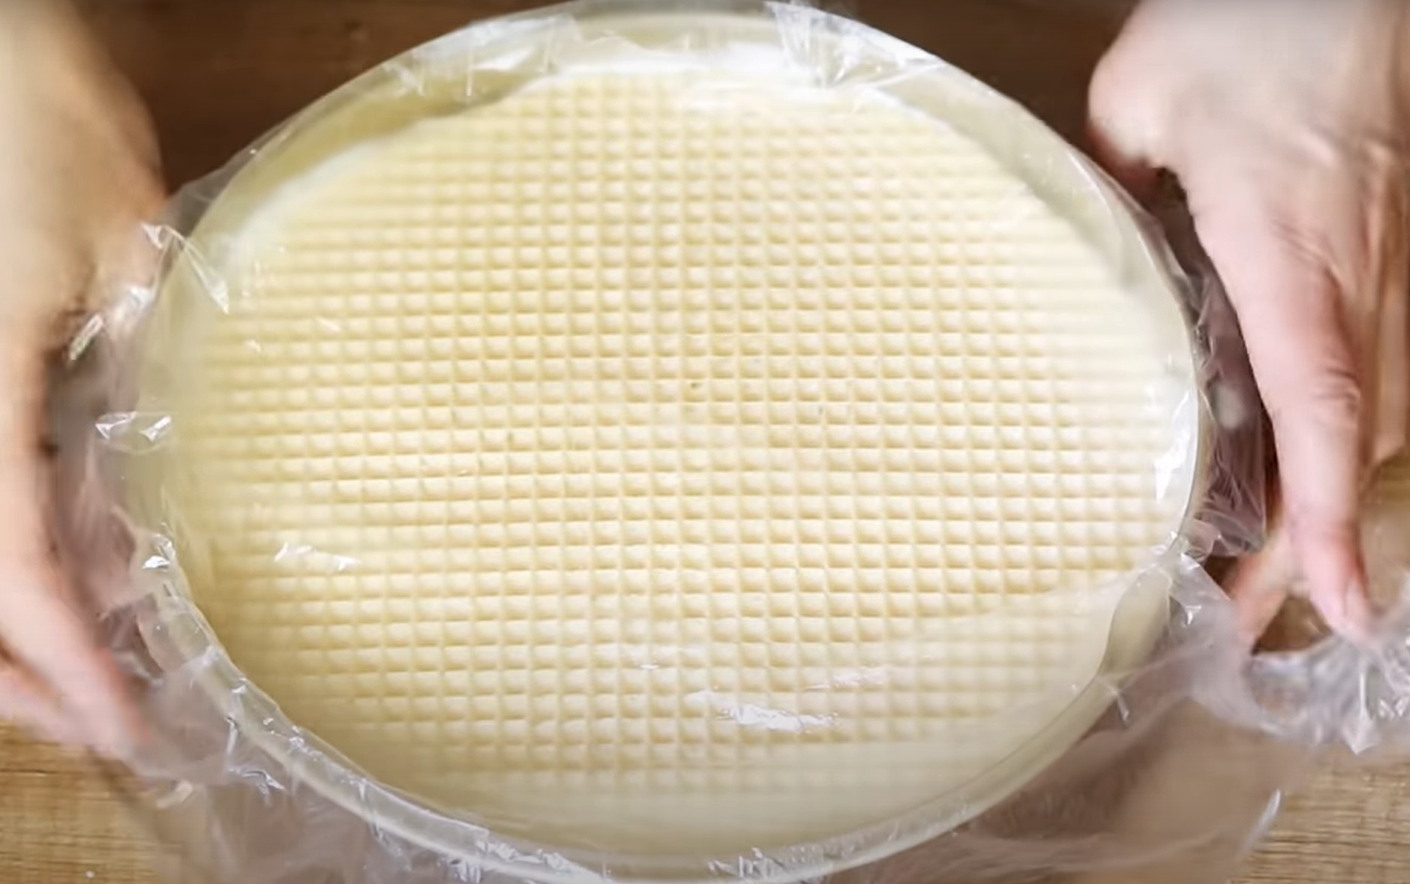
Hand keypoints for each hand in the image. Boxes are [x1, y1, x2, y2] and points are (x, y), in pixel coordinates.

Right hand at [0, 1, 161, 750]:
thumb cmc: (33, 118)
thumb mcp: (121, 248)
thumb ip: (130, 359)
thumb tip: (153, 464)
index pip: (4, 567)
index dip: (59, 662)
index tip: (122, 726)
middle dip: (14, 678)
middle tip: (100, 727)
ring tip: (71, 680)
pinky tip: (53, 575)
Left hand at [1088, 0, 1409, 641]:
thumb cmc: (1247, 31)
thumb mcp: (1138, 106)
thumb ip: (1102, 191)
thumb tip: (1079, 252)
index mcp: (1291, 255)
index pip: (1321, 406)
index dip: (1322, 515)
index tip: (1338, 604)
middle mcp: (1351, 279)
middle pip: (1354, 436)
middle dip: (1312, 540)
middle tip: (1248, 617)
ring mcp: (1377, 268)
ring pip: (1371, 410)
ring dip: (1324, 496)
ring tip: (1265, 568)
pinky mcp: (1375, 253)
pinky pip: (1366, 364)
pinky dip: (1336, 436)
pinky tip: (1287, 467)